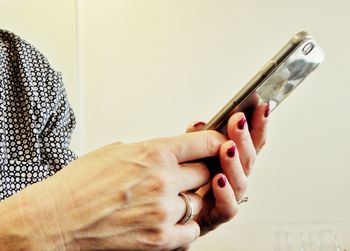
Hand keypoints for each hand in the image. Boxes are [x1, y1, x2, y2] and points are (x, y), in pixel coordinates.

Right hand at [1, 131, 228, 249]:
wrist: (54, 220)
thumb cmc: (78, 185)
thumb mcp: (116, 152)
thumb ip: (150, 151)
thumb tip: (172, 152)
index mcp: (153, 152)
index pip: (203, 142)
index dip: (215, 142)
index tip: (217, 144)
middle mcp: (162, 180)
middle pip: (206, 172)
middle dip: (199, 172)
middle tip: (187, 174)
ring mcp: (162, 211)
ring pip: (199, 202)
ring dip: (188, 200)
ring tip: (168, 199)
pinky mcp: (159, 239)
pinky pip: (191, 231)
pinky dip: (184, 226)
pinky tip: (168, 220)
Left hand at [186, 103, 268, 235]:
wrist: (162, 211)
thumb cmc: (177, 180)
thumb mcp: (184, 154)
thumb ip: (193, 140)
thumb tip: (198, 124)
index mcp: (228, 162)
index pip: (249, 142)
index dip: (257, 125)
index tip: (260, 105)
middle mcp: (232, 179)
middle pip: (248, 159)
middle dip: (245, 138)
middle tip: (239, 121)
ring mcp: (226, 198)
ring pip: (240, 182)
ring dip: (235, 163)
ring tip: (229, 147)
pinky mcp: (215, 217)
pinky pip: (227, 208)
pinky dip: (225, 194)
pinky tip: (219, 179)